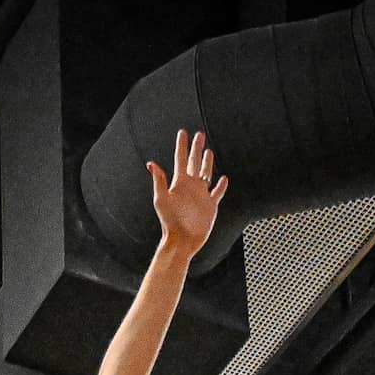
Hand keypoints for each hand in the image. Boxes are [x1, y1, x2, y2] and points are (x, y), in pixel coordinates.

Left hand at [147, 129, 226, 260]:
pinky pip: (217, 193)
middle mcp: (191, 186)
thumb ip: (159, 180)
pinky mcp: (210, 206)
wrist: (182, 241)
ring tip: (208, 151)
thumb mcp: (161, 199)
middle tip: (199, 135)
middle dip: (196, 148)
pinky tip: (223, 178)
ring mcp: (201, 195)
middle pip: (194, 162)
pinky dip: (221, 186)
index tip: (183, 133)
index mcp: (179, 183)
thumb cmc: (170, 222)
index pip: (181, 159)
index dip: (182, 145)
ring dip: (207, 162)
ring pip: (206, 174)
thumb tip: (151, 164)